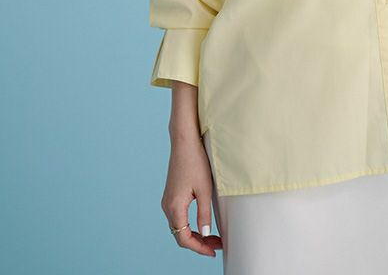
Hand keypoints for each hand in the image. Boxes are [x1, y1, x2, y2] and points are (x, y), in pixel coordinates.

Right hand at [161, 135, 222, 257]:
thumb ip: (204, 213)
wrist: (184, 141)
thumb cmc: (195, 162)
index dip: (199, 247)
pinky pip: (178, 217)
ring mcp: (167, 200)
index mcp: (174, 207)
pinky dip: (190, 224)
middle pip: (180, 235)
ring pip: (179, 227)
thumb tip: (206, 233)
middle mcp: (167, 206)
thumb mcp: (205, 189)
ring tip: (213, 236)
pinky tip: (202, 224)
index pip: (184, 238)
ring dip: (195, 234)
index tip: (214, 251)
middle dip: (198, 243)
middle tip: (217, 244)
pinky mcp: (171, 195)